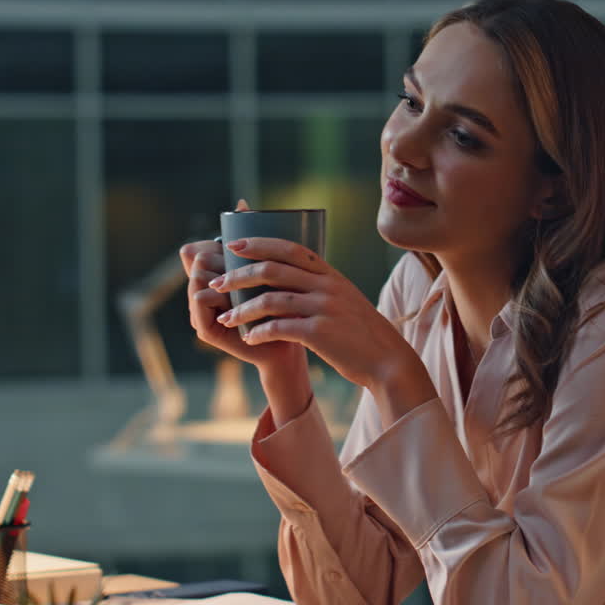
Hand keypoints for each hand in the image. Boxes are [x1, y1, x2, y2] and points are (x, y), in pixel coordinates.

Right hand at [180, 200, 307, 374]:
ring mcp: (200, 311)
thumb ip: (253, 240)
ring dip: (221, 276)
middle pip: (197, 258)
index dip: (217, 246)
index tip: (241, 252)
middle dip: (221, 259)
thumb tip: (241, 204)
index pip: (197, 247)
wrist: (291, 343)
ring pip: (198, 276)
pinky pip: (199, 300)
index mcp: (213, 275)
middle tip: (248, 272)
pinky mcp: (206, 329)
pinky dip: (217, 296)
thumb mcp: (268, 268)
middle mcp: (202, 291)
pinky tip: (235, 298)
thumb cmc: (282, 303)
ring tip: (245, 286)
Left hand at [210, 236, 432, 407]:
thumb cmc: (360, 332)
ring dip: (242, 309)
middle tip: (218, 283)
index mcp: (330, 275)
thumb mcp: (344, 299)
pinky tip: (249, 340)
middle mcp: (327, 286)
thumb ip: (319, 286)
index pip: (289, 248)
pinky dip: (259, 333)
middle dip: (239, 275)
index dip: (259, 244)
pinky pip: (280, 328)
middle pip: (272, 270)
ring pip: (271, 300)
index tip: (233, 245)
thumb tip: (288, 277)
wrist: (387, 360)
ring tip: (226, 319)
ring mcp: (324, 308)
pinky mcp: (320, 333)